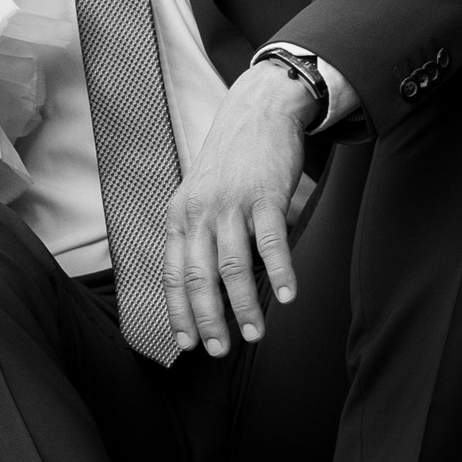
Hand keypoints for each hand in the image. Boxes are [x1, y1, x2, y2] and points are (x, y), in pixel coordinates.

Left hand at [163, 63, 313, 357]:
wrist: (256, 111)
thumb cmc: (231, 161)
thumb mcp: (200, 196)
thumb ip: (201, 236)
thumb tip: (213, 286)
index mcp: (180, 216)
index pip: (174, 274)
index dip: (179, 312)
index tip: (187, 343)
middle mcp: (200, 212)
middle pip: (200, 277)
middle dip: (208, 319)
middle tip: (219, 350)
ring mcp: (232, 204)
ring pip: (233, 266)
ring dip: (244, 305)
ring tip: (255, 333)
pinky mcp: (264, 194)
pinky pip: (271, 242)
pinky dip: (280, 272)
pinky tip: (287, 296)